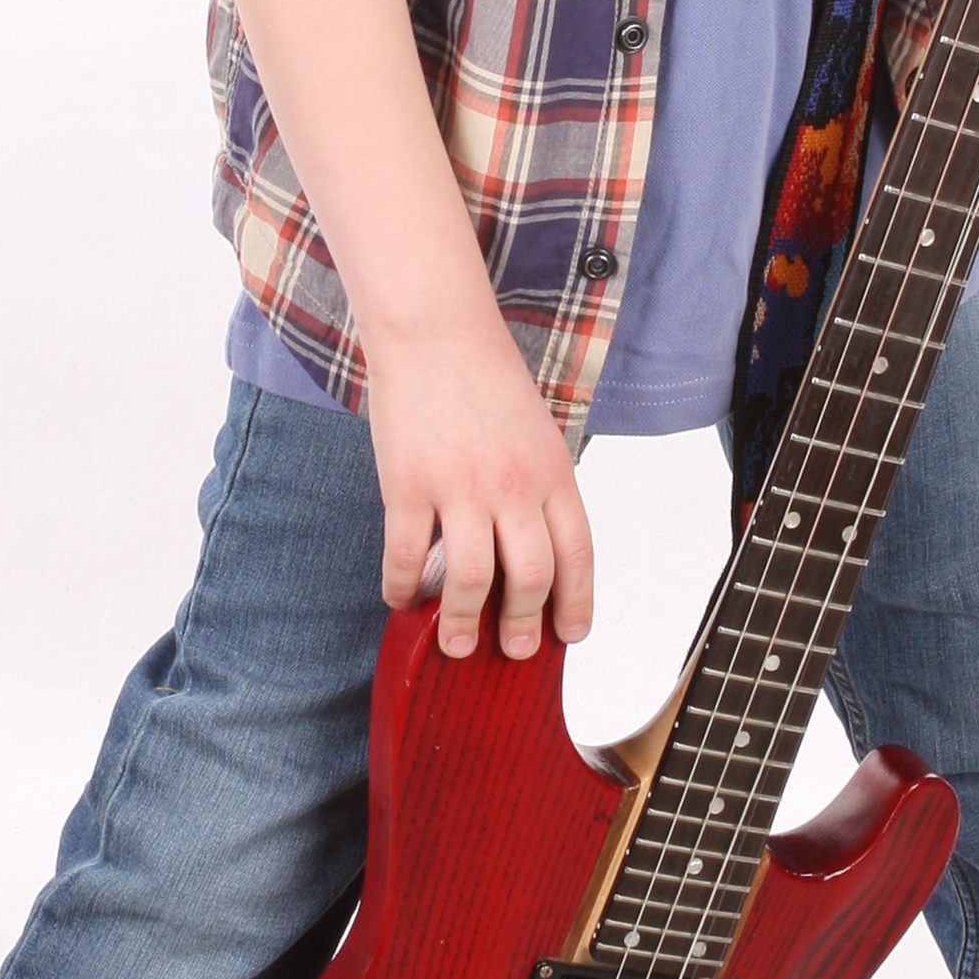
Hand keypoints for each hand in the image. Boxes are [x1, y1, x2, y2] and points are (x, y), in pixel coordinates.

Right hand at [368, 314, 594, 662]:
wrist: (434, 328)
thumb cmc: (485, 374)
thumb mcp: (536, 430)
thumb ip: (539, 486)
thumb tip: (531, 548)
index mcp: (553, 472)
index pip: (578, 554)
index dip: (577, 603)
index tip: (571, 635)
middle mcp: (513, 486)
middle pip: (531, 577)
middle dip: (523, 626)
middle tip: (515, 650)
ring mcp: (460, 488)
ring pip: (473, 580)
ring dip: (464, 623)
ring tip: (457, 644)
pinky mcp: (408, 486)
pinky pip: (408, 555)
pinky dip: (403, 588)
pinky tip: (400, 600)